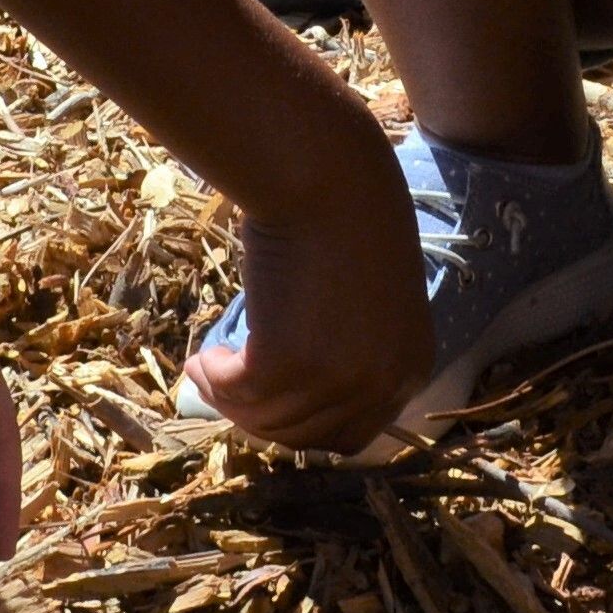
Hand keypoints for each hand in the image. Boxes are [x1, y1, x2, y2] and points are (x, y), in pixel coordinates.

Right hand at [175, 140, 433, 455]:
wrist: (330, 177)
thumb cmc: (348, 220)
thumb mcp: (370, 301)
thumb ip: (351, 347)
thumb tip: (299, 387)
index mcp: (411, 369)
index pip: (349, 434)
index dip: (300, 424)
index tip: (266, 403)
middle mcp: (381, 384)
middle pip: (305, 435)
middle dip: (259, 417)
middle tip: (226, 390)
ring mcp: (337, 377)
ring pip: (267, 418)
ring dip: (229, 398)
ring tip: (207, 369)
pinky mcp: (287, 361)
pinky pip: (237, 390)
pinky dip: (213, 378)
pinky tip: (201, 357)